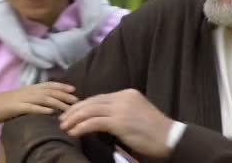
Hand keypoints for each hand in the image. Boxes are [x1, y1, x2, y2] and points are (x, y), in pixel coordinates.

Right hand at [0, 82, 77, 122]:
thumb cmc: (4, 103)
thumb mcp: (21, 97)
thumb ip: (33, 97)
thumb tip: (47, 101)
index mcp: (30, 88)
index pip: (49, 85)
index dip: (62, 86)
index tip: (74, 89)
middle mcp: (29, 91)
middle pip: (50, 91)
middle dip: (64, 95)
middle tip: (76, 100)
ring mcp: (23, 98)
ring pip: (44, 99)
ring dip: (57, 103)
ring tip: (68, 108)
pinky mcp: (17, 107)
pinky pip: (31, 108)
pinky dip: (42, 109)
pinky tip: (50, 113)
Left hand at [59, 89, 173, 157]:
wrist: (169, 137)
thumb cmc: (155, 130)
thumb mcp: (137, 113)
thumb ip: (121, 111)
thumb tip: (103, 118)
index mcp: (127, 93)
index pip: (99, 97)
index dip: (84, 105)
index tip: (73, 112)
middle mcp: (122, 97)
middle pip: (92, 101)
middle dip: (75, 110)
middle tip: (63, 119)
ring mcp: (121, 109)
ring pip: (90, 110)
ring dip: (74, 119)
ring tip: (64, 126)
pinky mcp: (119, 122)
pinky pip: (94, 122)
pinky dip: (81, 127)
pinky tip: (73, 132)